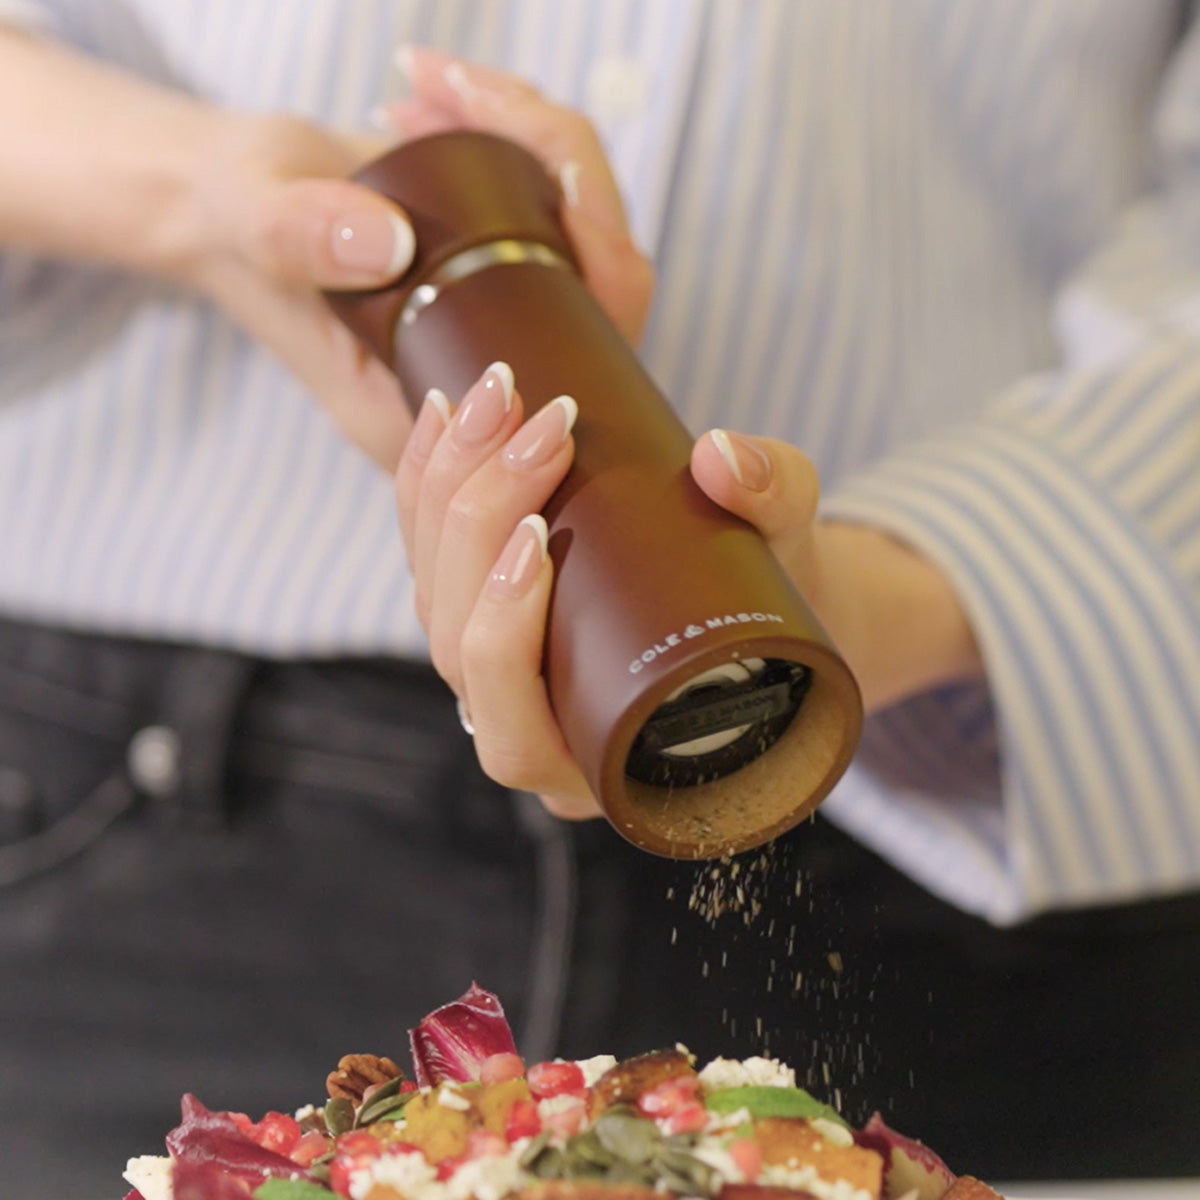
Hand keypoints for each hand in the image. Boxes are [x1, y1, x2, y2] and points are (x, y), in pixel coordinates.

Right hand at [196, 45, 654, 468]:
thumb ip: (299, 235)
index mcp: (430, 417)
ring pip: (594, 243)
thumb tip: (387, 242)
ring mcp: (502, 329)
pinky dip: (526, 130)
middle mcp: (482, 387)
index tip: (552, 174)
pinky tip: (450, 93)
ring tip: (432, 82)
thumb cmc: (232, 221)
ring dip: (539, 135)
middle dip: (567, 172)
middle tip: (469, 96)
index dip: (595, 279)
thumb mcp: (249, 221)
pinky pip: (568, 208)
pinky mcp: (512, 275)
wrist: (230, 201)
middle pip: (602, 300)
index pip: (561, 374)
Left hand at [401, 389, 983, 818]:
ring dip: (444, 492)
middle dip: (478, 524)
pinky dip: (424, 485)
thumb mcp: (795, 558)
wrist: (767, 614)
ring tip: (494, 401)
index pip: (515, 729)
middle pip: (458, 648)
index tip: (542, 532)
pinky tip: (446, 414)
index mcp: (599, 765)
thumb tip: (724, 455)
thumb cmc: (782, 613)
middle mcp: (536, 735)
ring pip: (431, 602)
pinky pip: (427, 565)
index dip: (504, 637)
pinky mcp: (484, 619)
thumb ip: (778, 501)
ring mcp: (500, 680)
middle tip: (539, 428)